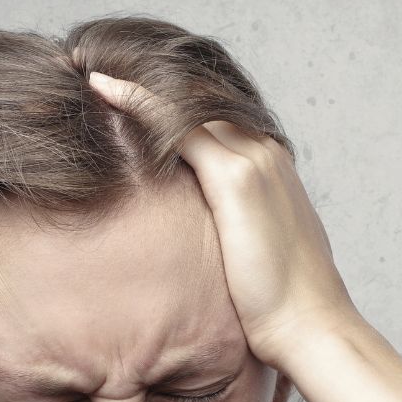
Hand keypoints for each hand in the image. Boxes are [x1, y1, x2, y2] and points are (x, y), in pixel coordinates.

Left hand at [86, 71, 361, 370]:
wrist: (309, 327)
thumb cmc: (280, 308)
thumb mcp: (254, 258)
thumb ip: (231, 236)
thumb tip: (204, 249)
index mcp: (270, 169)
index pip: (214, 121)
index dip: (170, 109)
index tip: (127, 99)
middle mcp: (265, 153)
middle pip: (200, 103)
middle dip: (150, 88)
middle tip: (97, 75)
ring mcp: (253, 161)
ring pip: (188, 105)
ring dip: (137, 87)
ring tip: (92, 74)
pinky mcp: (236, 178)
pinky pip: (179, 125)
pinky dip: (139, 103)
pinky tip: (104, 90)